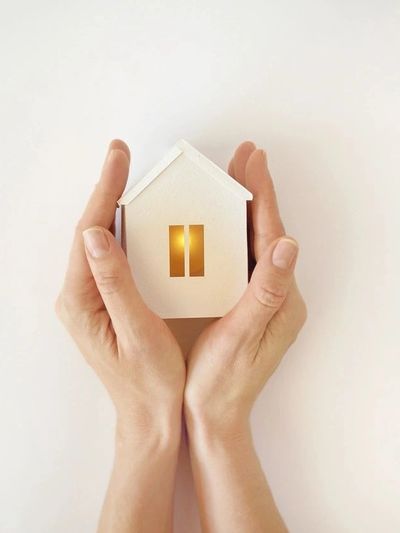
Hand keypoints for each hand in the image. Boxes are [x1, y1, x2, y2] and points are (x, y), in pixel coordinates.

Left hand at [55, 140, 184, 432]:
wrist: (150, 417)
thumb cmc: (149, 382)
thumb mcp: (135, 333)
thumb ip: (114, 283)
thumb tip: (96, 234)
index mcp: (82, 301)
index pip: (90, 233)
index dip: (105, 192)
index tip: (119, 158)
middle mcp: (80, 295)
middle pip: (92, 231)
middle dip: (107, 191)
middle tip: (123, 156)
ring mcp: (92, 298)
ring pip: (102, 242)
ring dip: (115, 208)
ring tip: (131, 178)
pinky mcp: (107, 301)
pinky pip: (113, 257)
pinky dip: (126, 232)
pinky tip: (140, 219)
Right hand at [185, 141, 306, 435]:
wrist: (214, 416)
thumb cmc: (222, 382)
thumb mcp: (242, 336)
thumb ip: (266, 291)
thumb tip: (289, 244)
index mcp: (281, 300)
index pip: (272, 236)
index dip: (261, 196)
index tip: (252, 160)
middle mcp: (277, 294)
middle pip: (267, 233)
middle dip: (256, 192)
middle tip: (245, 157)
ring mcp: (262, 298)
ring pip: (254, 243)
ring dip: (244, 209)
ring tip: (233, 178)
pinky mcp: (246, 303)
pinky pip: (242, 259)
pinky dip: (232, 233)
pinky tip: (219, 221)